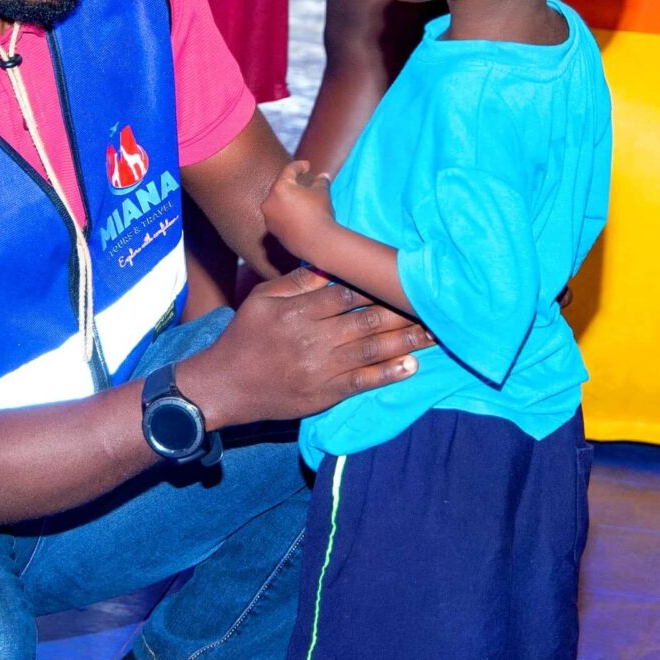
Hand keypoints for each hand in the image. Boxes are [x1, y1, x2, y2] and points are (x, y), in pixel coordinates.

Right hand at [177, 267, 431, 429]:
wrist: (225, 386)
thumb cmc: (244, 337)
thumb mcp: (262, 300)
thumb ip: (296, 283)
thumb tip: (329, 266)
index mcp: (298, 311)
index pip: (346, 293)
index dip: (375, 286)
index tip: (400, 279)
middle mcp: (313, 339)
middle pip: (366, 320)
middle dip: (402, 311)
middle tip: (432, 304)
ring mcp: (321, 369)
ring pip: (371, 350)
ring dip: (406, 341)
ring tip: (434, 332)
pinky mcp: (325, 393)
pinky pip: (362, 383)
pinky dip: (388, 374)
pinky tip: (411, 366)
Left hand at [260, 159, 333, 259]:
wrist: (317, 242)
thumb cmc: (319, 213)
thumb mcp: (322, 193)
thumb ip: (321, 182)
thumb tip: (323, 176)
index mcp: (280, 187)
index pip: (289, 171)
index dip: (299, 166)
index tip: (306, 166)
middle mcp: (269, 201)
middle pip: (280, 187)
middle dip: (292, 184)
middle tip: (303, 182)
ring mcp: (269, 218)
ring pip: (278, 203)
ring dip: (288, 201)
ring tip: (302, 201)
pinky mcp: (272, 231)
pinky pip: (279, 217)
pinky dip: (287, 214)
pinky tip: (298, 217)